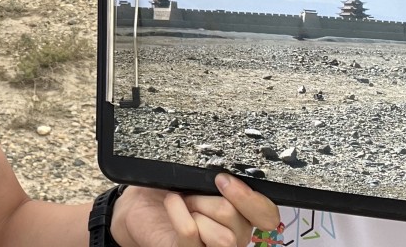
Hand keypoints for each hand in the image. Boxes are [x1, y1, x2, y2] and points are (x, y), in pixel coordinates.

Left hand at [111, 174, 279, 246]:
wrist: (138, 207)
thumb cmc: (167, 191)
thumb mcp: (193, 176)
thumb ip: (210, 176)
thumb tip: (221, 169)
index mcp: (240, 213)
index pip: (267, 214)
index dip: (252, 200)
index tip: (223, 180)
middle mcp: (233, 234)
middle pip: (241, 221)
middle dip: (211, 200)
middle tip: (192, 192)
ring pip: (225, 237)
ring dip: (198, 211)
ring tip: (183, 203)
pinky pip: (192, 234)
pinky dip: (179, 213)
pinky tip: (171, 203)